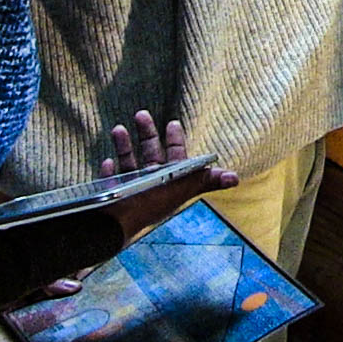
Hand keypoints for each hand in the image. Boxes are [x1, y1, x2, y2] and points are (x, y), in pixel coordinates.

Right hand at [100, 114, 237, 244]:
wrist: (113, 227)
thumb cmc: (147, 204)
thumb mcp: (179, 189)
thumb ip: (203, 181)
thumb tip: (235, 178)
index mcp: (169, 184)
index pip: (177, 159)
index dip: (176, 141)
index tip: (173, 123)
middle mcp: (152, 187)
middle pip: (152, 156)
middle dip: (148, 135)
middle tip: (141, 114)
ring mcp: (130, 192)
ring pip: (129, 164)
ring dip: (124, 146)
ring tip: (118, 129)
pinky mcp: (110, 197)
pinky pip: (111, 180)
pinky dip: (110, 170)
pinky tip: (107, 161)